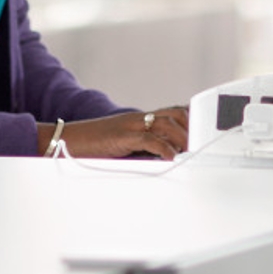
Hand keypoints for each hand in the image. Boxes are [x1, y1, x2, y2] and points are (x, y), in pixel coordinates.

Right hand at [52, 108, 189, 158]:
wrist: (67, 141)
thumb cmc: (94, 147)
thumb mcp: (126, 148)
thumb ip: (145, 150)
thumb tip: (167, 161)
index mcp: (140, 119)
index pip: (173, 112)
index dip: (191, 120)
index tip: (206, 133)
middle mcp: (138, 118)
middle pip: (175, 114)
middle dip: (191, 129)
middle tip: (201, 146)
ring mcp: (130, 125)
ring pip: (166, 123)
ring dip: (182, 138)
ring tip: (190, 153)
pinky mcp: (122, 136)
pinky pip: (148, 138)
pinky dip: (163, 148)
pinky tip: (171, 157)